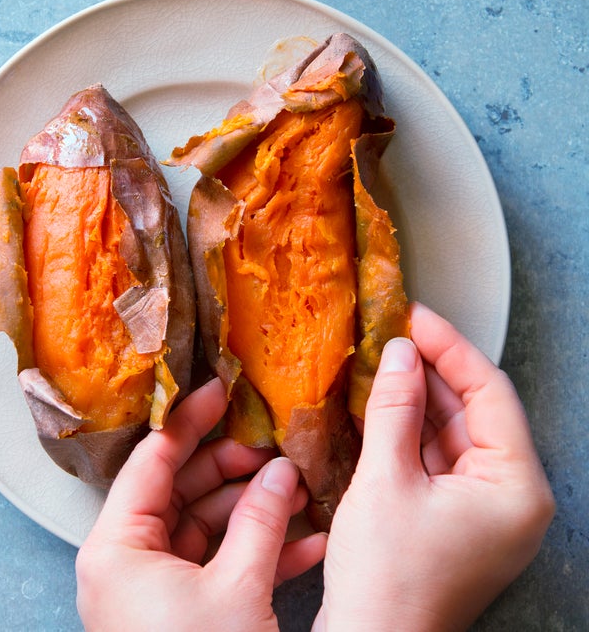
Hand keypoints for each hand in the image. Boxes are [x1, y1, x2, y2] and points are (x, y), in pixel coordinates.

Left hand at [76, 378, 326, 631]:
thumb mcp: (237, 590)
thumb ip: (260, 521)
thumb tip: (280, 472)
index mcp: (118, 548)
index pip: (153, 461)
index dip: (190, 422)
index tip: (220, 390)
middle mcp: (128, 561)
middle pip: (182, 489)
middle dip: (233, 470)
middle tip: (272, 451)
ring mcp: (155, 585)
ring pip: (206, 524)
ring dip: (254, 510)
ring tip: (298, 492)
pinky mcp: (181, 608)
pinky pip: (217, 562)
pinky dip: (257, 550)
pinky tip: (304, 540)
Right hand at [313, 302, 554, 631]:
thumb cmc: (386, 580)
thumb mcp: (386, 480)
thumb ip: (395, 409)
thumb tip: (398, 353)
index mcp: (516, 488)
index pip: (491, 393)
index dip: (451, 348)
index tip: (416, 317)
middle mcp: (510, 496)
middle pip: (473, 411)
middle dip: (430, 371)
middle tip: (392, 336)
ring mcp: (482, 508)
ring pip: (451, 432)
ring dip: (416, 399)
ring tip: (381, 362)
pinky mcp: (454, 516)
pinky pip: (436, 457)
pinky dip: (408, 430)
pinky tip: (380, 404)